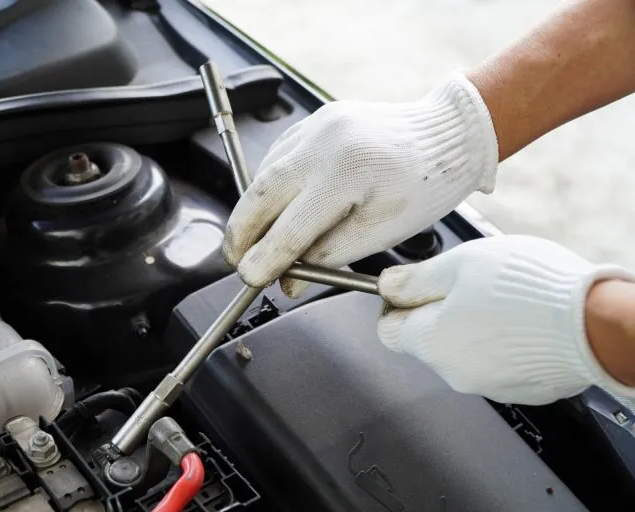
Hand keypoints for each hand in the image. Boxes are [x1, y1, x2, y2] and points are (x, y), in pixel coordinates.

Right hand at [223, 73, 497, 297]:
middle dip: (242, 232)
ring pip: (264, 174)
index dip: (267, 258)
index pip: (291, 227)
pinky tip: (270, 205)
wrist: (444, 134)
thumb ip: (331, 254)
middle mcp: (324, 143)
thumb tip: (291, 278)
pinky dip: (268, 184)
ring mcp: (316, 127)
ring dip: (251, 209)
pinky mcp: (316, 120)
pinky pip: (278, 156)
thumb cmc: (424, 184)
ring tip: (250, 239)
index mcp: (347, 173)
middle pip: (261, 194)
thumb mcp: (382, 230)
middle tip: (235, 259)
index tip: (252, 277)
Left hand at [377, 235, 634, 404]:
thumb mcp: (460, 264)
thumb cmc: (528, 289)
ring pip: (465, 352)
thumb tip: (387, 286)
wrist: (597, 323)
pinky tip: (527, 321)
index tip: (416, 286)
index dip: (397, 304)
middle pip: (429, 340)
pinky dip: (505, 343)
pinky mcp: (522, 390)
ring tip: (506, 299)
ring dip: (475, 327)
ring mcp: (490, 386)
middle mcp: (454, 373)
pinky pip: (499, 363)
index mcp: (431, 342)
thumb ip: (416, 278)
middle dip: (441, 312)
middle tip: (471, 283)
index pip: (388, 331)